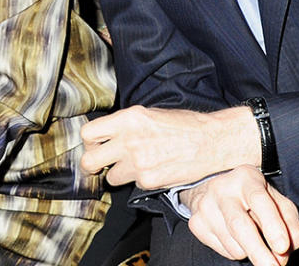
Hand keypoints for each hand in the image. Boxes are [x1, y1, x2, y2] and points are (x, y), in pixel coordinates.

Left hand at [80, 105, 260, 188]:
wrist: (210, 142)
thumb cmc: (183, 125)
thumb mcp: (149, 114)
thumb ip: (125, 124)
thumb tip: (106, 133)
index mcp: (128, 119)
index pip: (88, 133)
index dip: (88, 142)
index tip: (94, 145)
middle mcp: (129, 140)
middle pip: (89, 160)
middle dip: (92, 164)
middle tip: (101, 163)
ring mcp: (138, 162)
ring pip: (110, 178)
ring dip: (118, 174)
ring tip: (134, 166)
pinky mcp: (148, 181)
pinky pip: (132, 185)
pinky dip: (139, 180)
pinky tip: (152, 170)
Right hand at [181, 166, 298, 265]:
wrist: (217, 190)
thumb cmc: (255, 198)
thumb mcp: (277, 202)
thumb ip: (290, 224)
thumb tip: (285, 251)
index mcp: (246, 177)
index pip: (259, 200)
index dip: (272, 225)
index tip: (282, 247)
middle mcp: (222, 188)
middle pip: (239, 225)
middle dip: (258, 251)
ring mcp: (205, 206)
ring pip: (234, 244)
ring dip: (251, 251)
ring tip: (253, 238)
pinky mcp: (196, 223)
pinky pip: (224, 250)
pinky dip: (237, 251)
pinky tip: (236, 237)